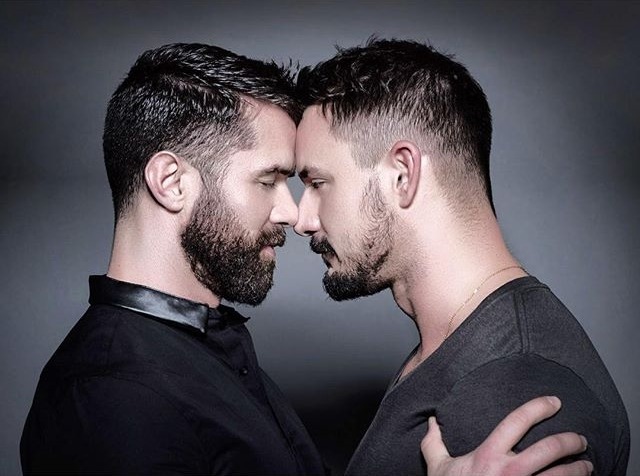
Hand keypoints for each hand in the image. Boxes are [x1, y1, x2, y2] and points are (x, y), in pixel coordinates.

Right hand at [421, 396, 592, 475]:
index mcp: (488, 455)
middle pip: (550, 448)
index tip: (554, 402)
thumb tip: (432, 419)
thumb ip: (434, 442)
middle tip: (580, 439)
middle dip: (570, 441)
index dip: (539, 407)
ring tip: (587, 464)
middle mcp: (510, 472)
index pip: (518, 421)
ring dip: (579, 469)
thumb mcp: (437, 468)